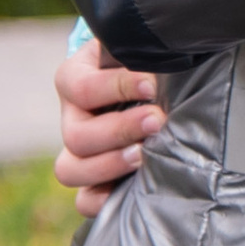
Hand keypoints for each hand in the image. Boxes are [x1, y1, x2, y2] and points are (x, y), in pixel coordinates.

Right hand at [54, 40, 165, 205]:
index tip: (152, 84)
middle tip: (157, 121)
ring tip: (146, 155)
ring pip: (70, 170)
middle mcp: (71, 118)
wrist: (149, 86)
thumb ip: (146, 46)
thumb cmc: (145, 62)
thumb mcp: (138, 48)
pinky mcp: (93, 181)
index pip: (82, 87)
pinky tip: (133, 192)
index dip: (116, 87)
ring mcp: (78, 153)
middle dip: (119, 129)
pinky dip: (103, 202)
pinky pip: (83, 202)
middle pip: (76, 135)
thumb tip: (173, 43)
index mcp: (73, 80)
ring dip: (110, 164)